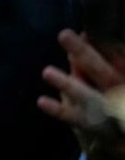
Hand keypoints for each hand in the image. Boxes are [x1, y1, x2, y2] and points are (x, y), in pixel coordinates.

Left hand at [39, 30, 124, 159]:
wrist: (124, 129)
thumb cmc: (113, 92)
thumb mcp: (111, 73)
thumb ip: (95, 58)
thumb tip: (82, 35)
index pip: (118, 58)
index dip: (104, 43)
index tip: (85, 30)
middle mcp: (121, 92)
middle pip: (104, 73)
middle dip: (84, 54)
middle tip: (64, 34)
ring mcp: (110, 111)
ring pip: (90, 98)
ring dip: (68, 84)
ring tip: (46, 72)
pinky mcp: (95, 126)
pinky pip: (76, 118)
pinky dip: (59, 110)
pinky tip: (41, 101)